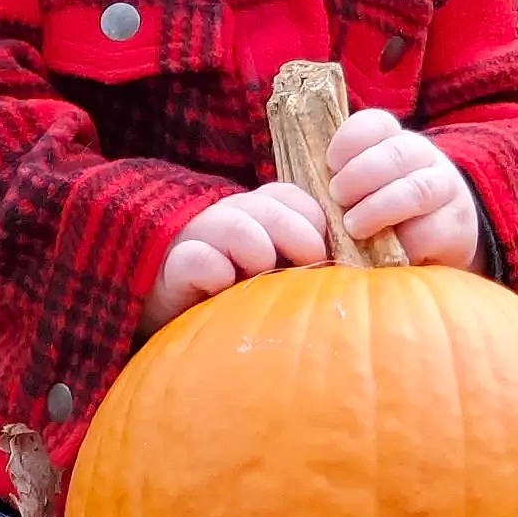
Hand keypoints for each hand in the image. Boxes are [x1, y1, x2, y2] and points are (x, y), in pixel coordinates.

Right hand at [142, 183, 327, 332]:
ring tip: (256, 280)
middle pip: (272, 209)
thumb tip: (345, 268)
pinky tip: (221, 289)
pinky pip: (200, 259)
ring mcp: (196, 236)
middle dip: (299, 238)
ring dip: (259, 254)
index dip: (313, 222)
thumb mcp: (273, 273)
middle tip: (303, 269)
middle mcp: (226, 214)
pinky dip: (217, 272)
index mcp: (254, 210)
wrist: (173, 319)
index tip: (319, 254)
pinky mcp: (172, 266)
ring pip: (239, 227)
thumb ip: (302, 259)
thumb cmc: (235, 296)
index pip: (293, 197)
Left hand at [326, 110, 480, 269]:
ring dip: (379, 207)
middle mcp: (424, 157)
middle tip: (337, 197)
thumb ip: (334, 187)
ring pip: (417, 189)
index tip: (330, 163)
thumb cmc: (381, 214)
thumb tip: (298, 200)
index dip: (350, 139)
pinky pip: (431, 230)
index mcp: (393, 140)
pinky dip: (404, 242)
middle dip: (361, 174)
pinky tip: (383, 253)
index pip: (376, 124)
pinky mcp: (457, 226)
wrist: (438, 241)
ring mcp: (445, 189)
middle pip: (398, 152)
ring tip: (353, 226)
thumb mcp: (359, 192)